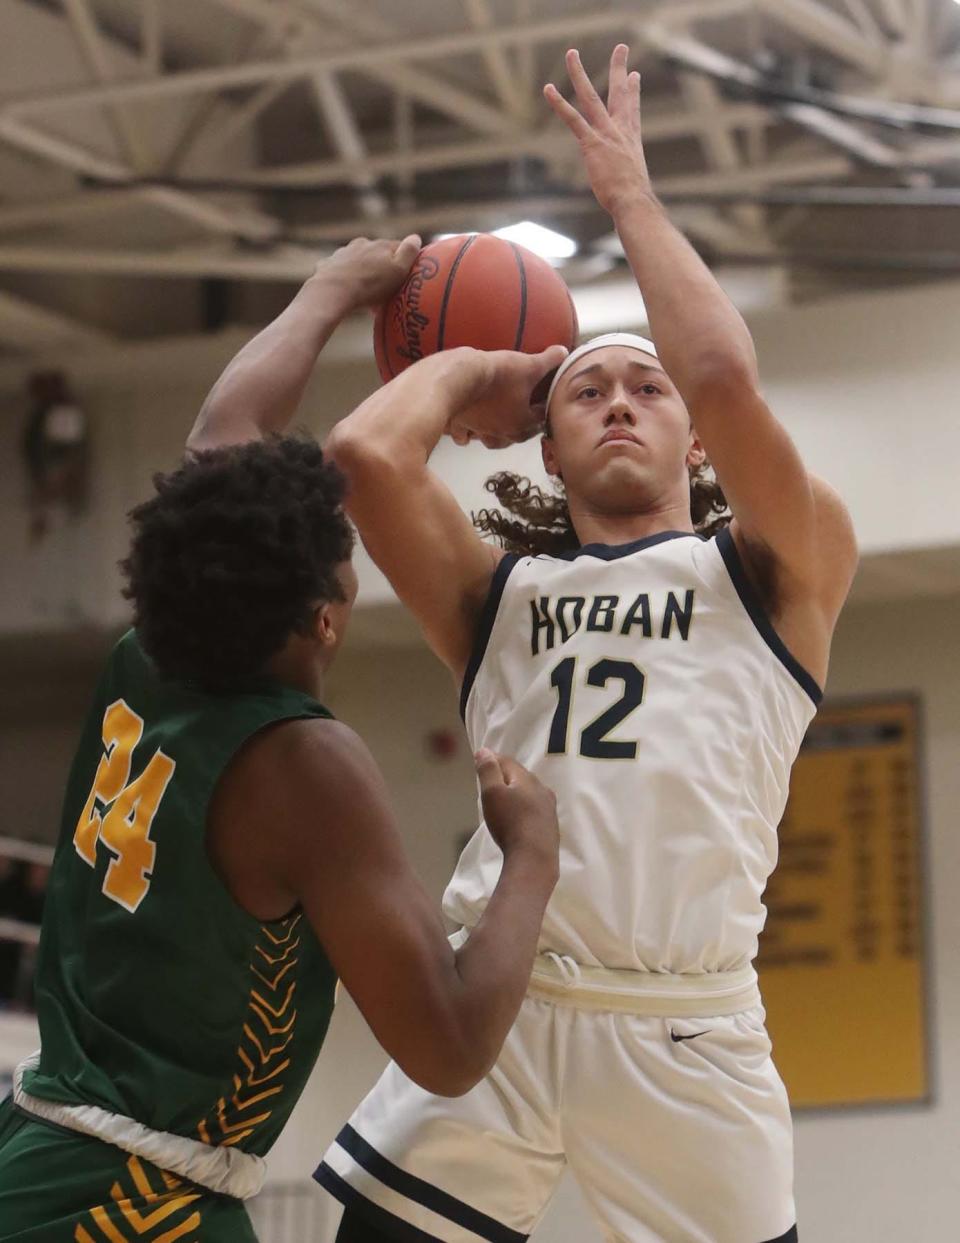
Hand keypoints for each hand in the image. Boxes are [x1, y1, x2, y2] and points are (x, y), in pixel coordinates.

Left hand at [315, 235, 421, 313]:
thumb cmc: (370, 284)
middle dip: (381, 268)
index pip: (398, 248)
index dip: (404, 260)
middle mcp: (362, 244)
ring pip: (358, 261)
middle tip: (385, 290)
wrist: (332, 291)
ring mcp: (342, 253)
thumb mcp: (398, 271)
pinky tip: (345, 292)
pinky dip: (344, 279)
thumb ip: (409, 253)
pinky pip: (339, 271)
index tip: (407, 275)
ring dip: (363, 272)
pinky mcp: (327, 265)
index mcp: (381, 245)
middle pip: (377, 254)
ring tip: (365, 294)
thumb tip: (416, 237)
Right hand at [443, 345, 567, 448]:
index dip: (546, 406)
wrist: (459, 377)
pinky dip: (467, 434)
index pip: (541, 419)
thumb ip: (548, 361)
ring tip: (501, 424)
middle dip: (525, 426)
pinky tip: (467, 433)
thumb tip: (564, 352)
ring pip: (492, 440)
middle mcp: (502, 433)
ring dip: (498, 434)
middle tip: (529, 414)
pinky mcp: (461, 425)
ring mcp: (480, 431)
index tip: (548, 398)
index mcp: (521, 424)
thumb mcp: (529, 365)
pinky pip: (464, 435)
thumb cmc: (498, 376)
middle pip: (518, 435)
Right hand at [476, 750, 559, 876]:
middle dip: (503, 776)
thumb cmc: (510, 823)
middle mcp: (542, 790)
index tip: (479, 761)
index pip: (507, 761)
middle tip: (488, 782)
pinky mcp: (550, 828)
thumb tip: (485, 750)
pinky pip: (533, 811)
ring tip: (501, 802)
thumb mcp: (492, 793)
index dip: (491, 759)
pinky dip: (522, 810)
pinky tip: (517, 820)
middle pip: (520, 777)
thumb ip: (488, 770)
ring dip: (515, 794)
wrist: (534, 860)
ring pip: (529, 794)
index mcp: (528, 779)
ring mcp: (549, 810)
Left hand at [544, 44, 650, 215]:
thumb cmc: (632, 198)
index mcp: (631, 139)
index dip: (633, 91)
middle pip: (620, 93)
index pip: (632, 109)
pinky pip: (572, 118)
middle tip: (621, 47)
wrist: (633, 201)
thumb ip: (625, 175)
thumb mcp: (631, 181)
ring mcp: (605, 134)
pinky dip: (559, 103)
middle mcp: (620, 130)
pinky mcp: (591, 143)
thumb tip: (627, 188)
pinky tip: (548, 89)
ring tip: (572, 53)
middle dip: (619, 68)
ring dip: (579, 73)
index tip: (634, 75)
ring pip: (590, 96)